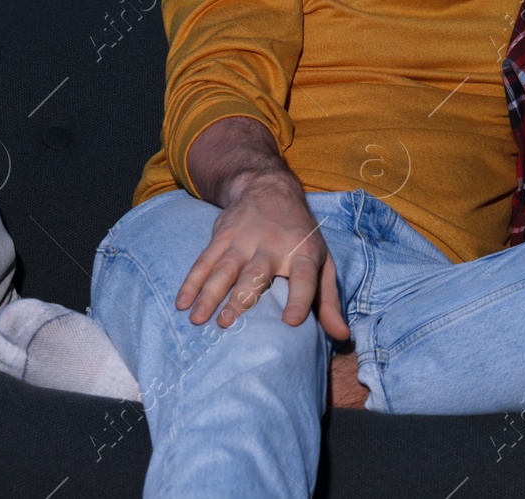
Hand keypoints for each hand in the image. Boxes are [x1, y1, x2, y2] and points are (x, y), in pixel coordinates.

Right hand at [174, 169, 349, 338]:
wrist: (270, 188)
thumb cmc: (301, 235)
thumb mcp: (322, 262)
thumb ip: (328, 301)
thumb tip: (341, 336)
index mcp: (303, 253)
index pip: (303, 277)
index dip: (299, 299)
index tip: (291, 322)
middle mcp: (273, 246)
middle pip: (256, 274)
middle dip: (241, 298)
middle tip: (225, 324)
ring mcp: (245, 240)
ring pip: (225, 268)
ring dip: (210, 293)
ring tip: (199, 319)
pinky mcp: (223, 236)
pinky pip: (205, 260)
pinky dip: (192, 281)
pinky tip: (183, 302)